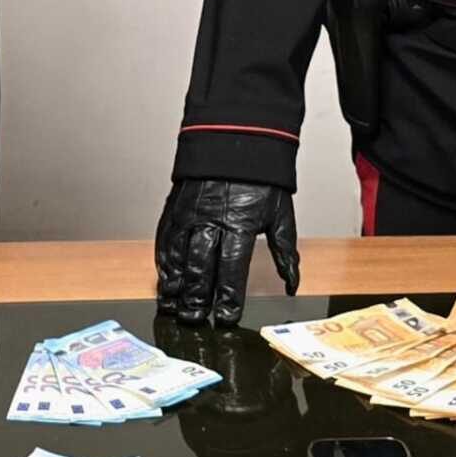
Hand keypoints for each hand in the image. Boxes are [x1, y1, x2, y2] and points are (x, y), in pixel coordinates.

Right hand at [155, 179, 299, 326]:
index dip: (229, 296)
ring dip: (175, 284)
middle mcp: (211, 219)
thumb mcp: (281, 212)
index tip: (227, 317)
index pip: (233, 268)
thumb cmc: (261, 176)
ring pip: (178, 255)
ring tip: (174, 307)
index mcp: (240, 223)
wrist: (237, 136)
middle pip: (201, 267)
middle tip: (194, 320)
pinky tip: (163, 278)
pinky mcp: (176, 206)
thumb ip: (285, 251)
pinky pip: (165, 238)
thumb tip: (292, 284)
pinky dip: (163, 261)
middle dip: (197, 298)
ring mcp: (190, 213)